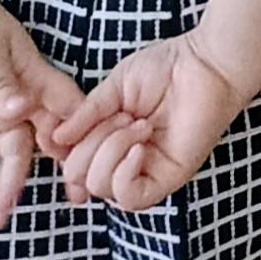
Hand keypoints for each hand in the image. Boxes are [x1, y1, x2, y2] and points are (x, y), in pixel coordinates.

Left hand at [0, 0, 76, 231]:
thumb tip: (20, 109)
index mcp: (36, 78)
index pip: (69, 110)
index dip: (83, 136)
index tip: (94, 166)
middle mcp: (24, 99)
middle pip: (46, 140)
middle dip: (59, 171)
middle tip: (72, 202)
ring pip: (12, 155)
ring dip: (6, 185)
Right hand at [47, 32, 253, 212]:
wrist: (206, 62)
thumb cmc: (166, 68)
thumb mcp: (113, 89)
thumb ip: (85, 115)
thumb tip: (54, 138)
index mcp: (109, 142)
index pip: (71, 166)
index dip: (62, 152)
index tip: (63, 130)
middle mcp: (124, 161)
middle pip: (80, 178)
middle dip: (91, 143)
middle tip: (123, 116)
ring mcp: (145, 172)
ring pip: (101, 188)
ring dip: (111, 150)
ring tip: (138, 124)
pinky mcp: (167, 179)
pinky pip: (131, 197)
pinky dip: (125, 172)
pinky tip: (140, 146)